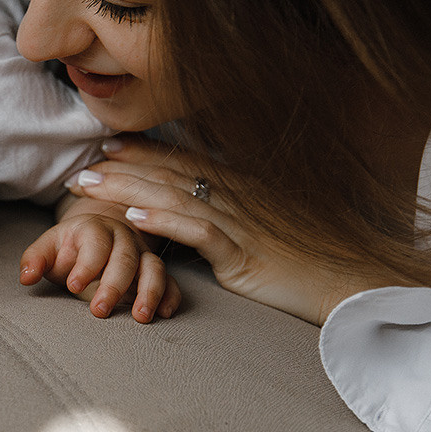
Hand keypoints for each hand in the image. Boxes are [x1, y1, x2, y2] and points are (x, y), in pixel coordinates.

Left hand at [20, 197, 181, 322]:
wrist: (97, 234)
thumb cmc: (69, 246)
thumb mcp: (48, 247)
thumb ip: (35, 259)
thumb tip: (25, 277)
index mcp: (95, 228)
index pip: (95, 243)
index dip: (87, 264)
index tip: (74, 286)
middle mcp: (123, 238)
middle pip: (126, 258)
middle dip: (114, 285)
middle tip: (99, 311)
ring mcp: (142, 254)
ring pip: (153, 268)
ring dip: (149, 292)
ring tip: (140, 317)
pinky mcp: (155, 271)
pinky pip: (171, 281)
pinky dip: (171, 296)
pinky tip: (165, 314)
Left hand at [64, 135, 391, 324]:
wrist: (348, 285)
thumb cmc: (308, 260)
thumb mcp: (266, 229)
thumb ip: (234, 215)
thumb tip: (203, 211)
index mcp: (241, 189)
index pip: (184, 163)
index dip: (145, 152)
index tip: (109, 146)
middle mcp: (238, 197)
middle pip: (169, 175)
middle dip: (122, 168)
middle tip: (82, 166)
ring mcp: (240, 222)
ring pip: (173, 196)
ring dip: (126, 188)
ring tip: (90, 185)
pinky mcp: (243, 252)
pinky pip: (197, 231)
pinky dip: (162, 220)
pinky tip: (132, 215)